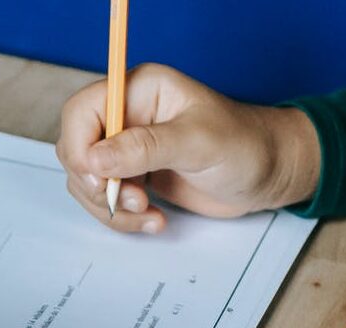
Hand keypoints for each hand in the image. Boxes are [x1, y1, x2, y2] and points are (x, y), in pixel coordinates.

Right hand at [57, 64, 320, 233]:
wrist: (268, 175)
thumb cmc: (245, 146)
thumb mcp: (197, 143)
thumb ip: (144, 148)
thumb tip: (93, 160)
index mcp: (140, 89)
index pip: (82, 112)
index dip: (80, 148)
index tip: (99, 180)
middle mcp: (128, 115)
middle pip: (77, 151)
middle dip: (97, 185)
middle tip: (135, 201)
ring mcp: (128, 148)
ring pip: (87, 182)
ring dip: (112, 207)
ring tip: (149, 214)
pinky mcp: (133, 176)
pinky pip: (105, 200)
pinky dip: (123, 218)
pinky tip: (154, 220)